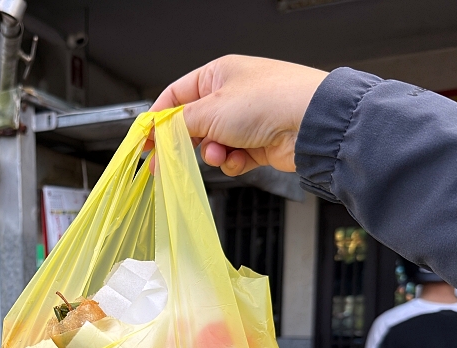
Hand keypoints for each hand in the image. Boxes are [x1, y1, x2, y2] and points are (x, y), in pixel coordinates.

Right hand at [148, 56, 327, 175]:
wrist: (311, 123)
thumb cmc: (268, 101)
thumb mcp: (211, 109)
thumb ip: (179, 123)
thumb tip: (160, 131)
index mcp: (217, 75)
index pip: (176, 96)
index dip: (157, 119)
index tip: (144, 141)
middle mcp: (231, 96)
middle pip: (193, 124)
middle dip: (184, 143)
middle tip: (165, 162)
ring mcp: (246, 121)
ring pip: (211, 144)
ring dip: (212, 154)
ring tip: (220, 153)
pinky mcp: (258, 144)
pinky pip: (232, 157)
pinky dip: (232, 162)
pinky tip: (240, 159)